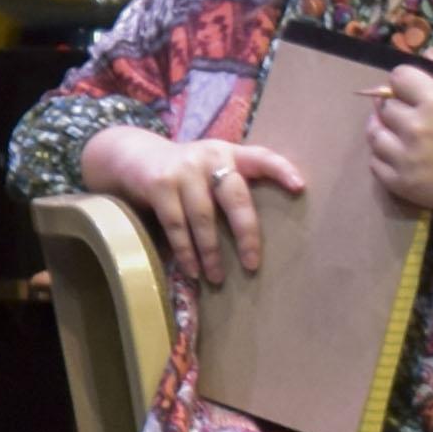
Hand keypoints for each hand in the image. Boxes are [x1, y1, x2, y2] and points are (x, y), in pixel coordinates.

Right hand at [84, 120, 311, 286]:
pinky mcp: (159, 185)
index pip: (262, 157)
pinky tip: (192, 269)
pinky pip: (176, 225)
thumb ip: (235, 182)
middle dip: (246, 234)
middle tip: (251, 264)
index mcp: (229, 153)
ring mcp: (183, 171)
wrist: (132, 155)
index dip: (281, 170)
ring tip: (217, 278)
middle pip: (235, 197)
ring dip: (211, 252)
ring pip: (203, 218)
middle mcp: (209, 157)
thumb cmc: (186, 172)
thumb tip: (273, 224)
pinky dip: (185, 251)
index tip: (300, 188)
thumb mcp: (212, 167)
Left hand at [366, 66, 432, 230]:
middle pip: (385, 106)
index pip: (398, 77)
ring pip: (374, 134)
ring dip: (385, 131)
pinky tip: (403, 156)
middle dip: (397, 108)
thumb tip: (427, 53)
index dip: (405, 83)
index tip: (413, 91)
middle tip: (414, 117)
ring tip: (403, 135)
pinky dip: (385, 158)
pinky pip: (375, 162)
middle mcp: (417, 127)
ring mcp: (406, 157)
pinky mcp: (400, 182)